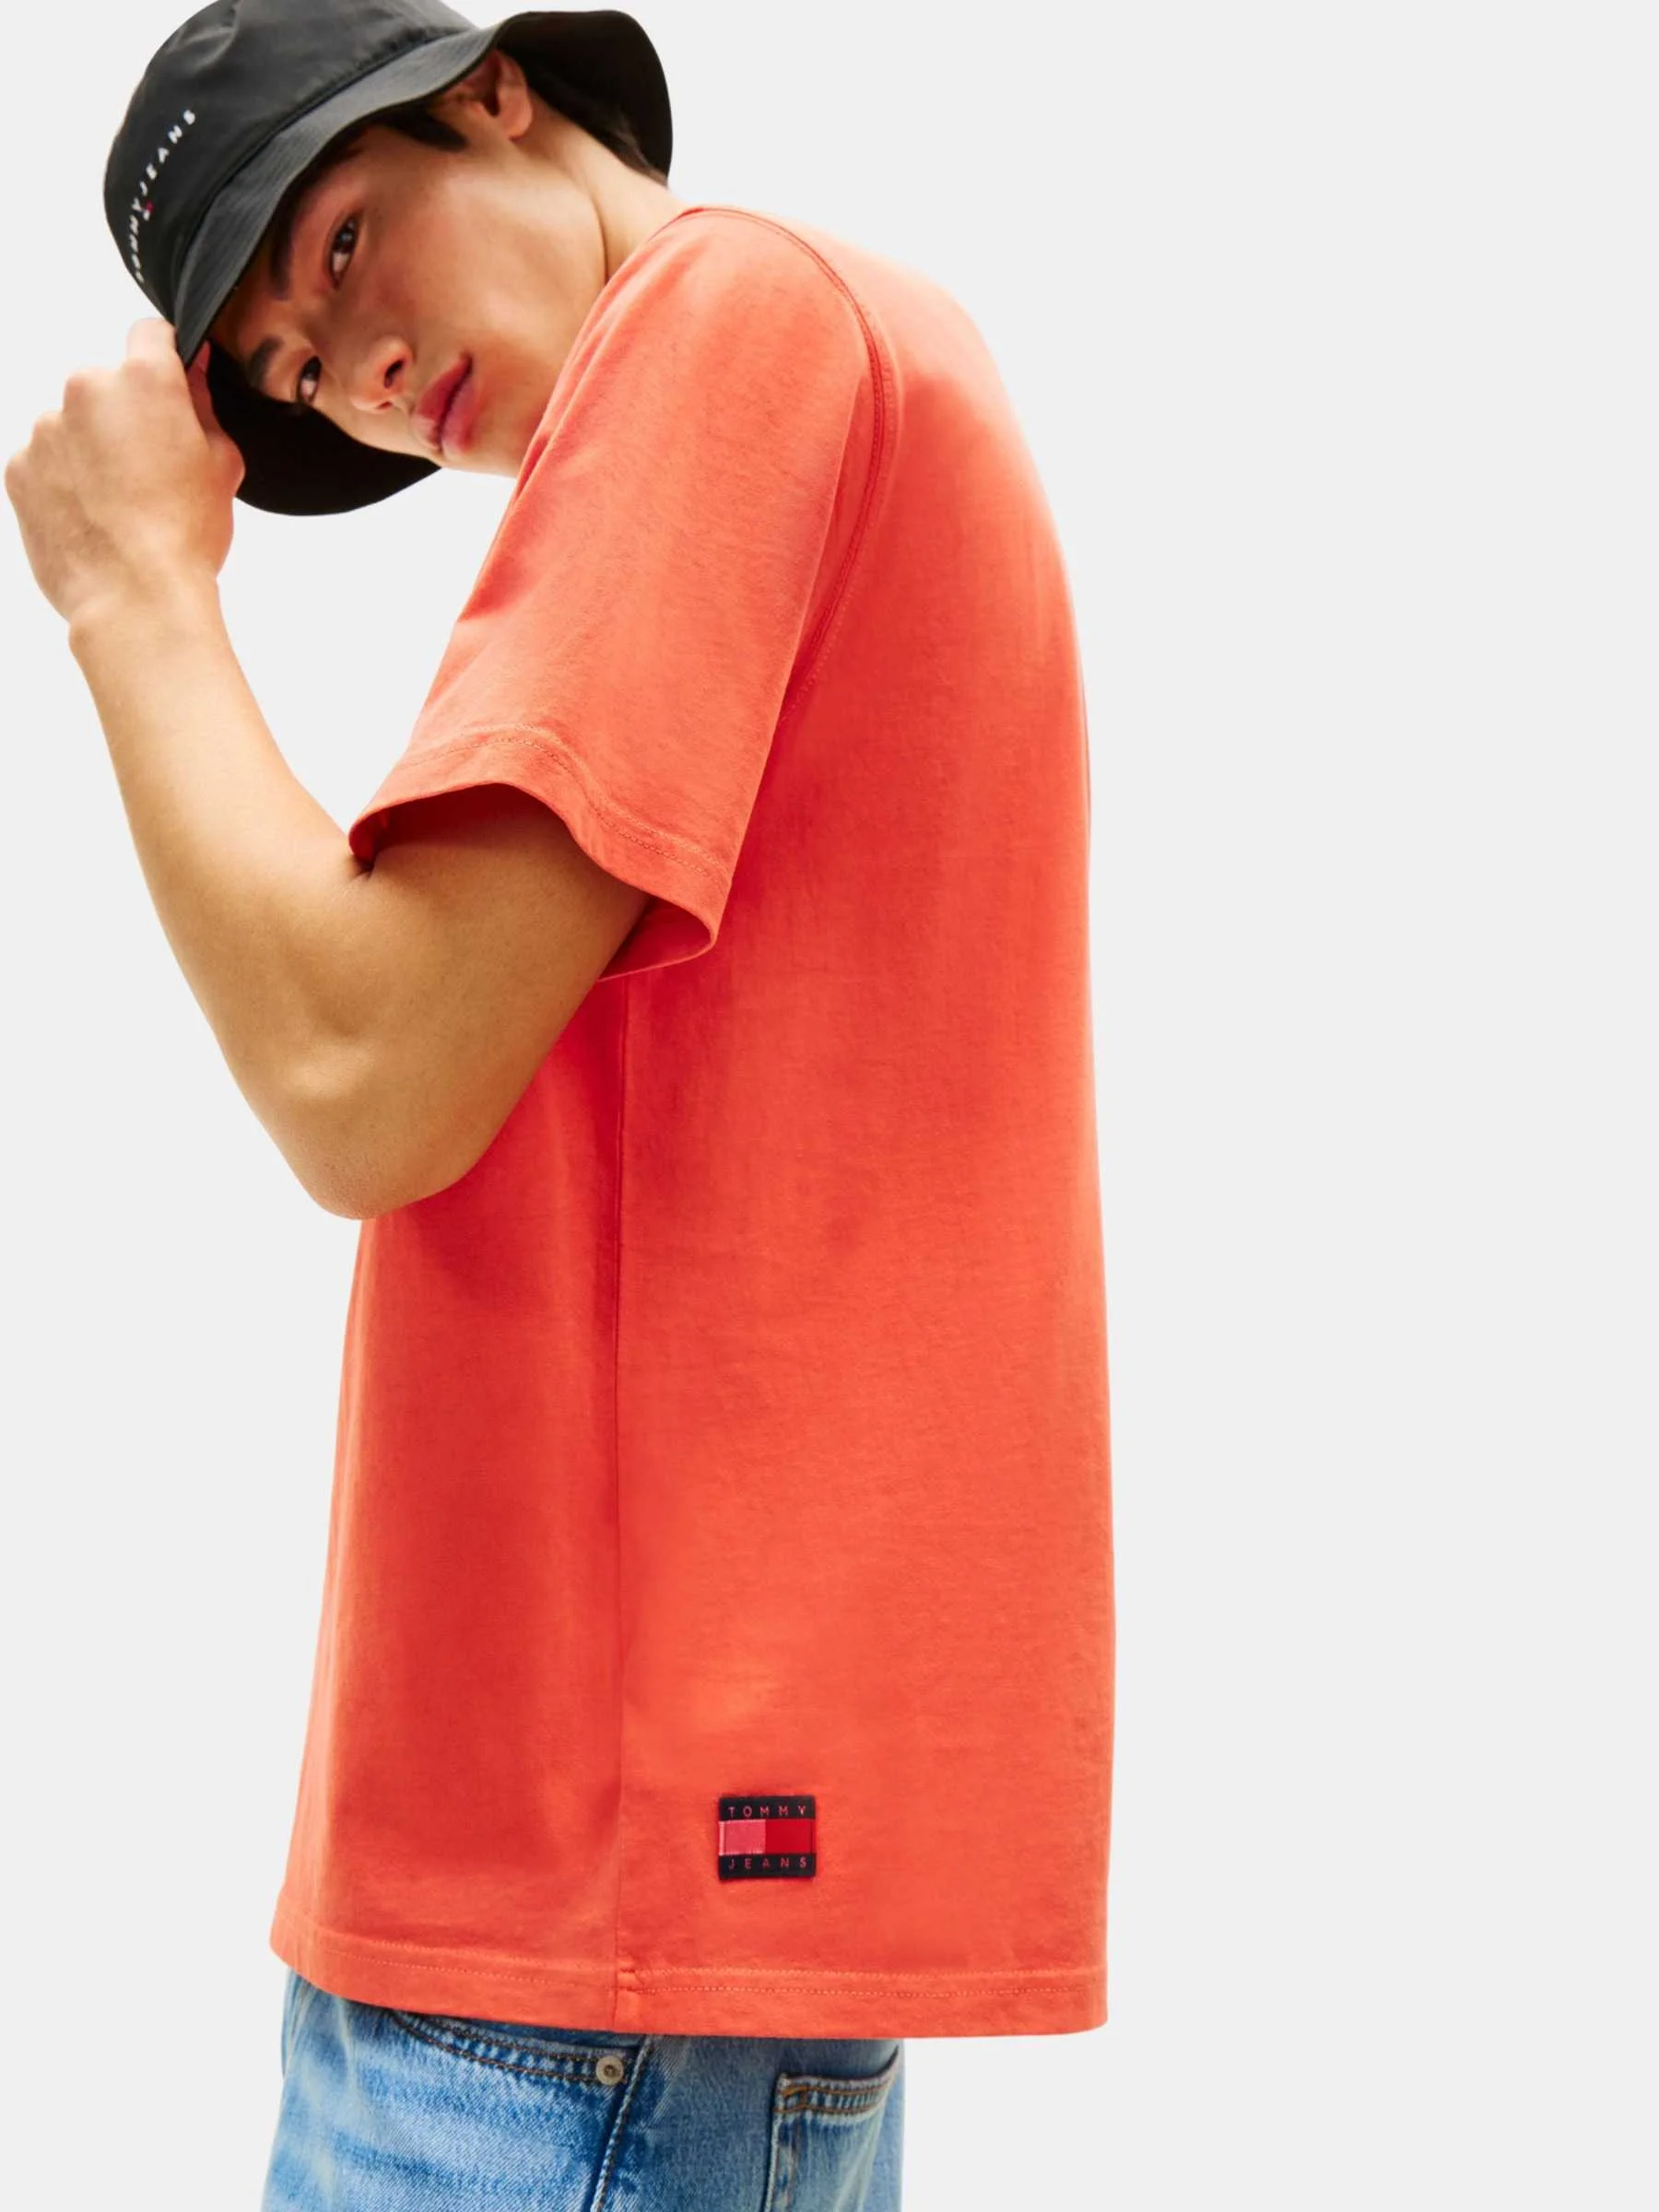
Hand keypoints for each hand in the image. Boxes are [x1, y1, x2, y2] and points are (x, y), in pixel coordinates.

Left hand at [5, 318, 244, 627]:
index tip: (172, 385)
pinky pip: (46, 461)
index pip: (150, 334)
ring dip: (92, 449)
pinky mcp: (19, 468)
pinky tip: (95, 516)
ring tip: (121, 503)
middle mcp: (86, 391)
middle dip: (127, 416)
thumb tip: (193, 376)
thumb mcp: (221, 465)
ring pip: (73, 425)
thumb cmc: (183, 538)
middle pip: (107, 386)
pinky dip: (66, 481)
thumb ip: (203, 408)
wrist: (134, 599)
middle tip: (152, 469)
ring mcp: (45, 429)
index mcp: (143, 381)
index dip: (166, 358)